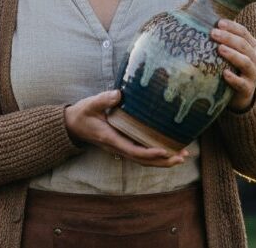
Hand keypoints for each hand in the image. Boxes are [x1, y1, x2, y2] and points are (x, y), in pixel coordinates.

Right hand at [64, 90, 189, 167]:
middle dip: (163, 161)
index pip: (133, 150)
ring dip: (163, 161)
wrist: (72, 125)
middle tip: (182, 157)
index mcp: (111, 138)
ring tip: (182, 156)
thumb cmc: (82, 114)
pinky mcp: (123, 145)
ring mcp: (120, 148)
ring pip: (143, 160)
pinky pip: (141, 154)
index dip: (149, 152)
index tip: (164, 150)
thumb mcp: (90, 104)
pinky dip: (156, 155)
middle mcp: (117, 147)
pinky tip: (169, 150)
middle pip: (143, 160)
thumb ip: (104, 99)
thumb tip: (119, 94)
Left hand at [211, 19, 255, 111]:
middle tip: (213, 33)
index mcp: (251, 46)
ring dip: (233, 54)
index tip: (218, 23)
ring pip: (246, 62)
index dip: (232, 26)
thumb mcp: (228, 52)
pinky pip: (242, 84)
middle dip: (229, 38)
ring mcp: (253, 75)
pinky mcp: (247, 90)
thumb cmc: (229, 67)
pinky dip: (234, 78)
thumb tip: (195, 16)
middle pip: (244, 45)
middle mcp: (255, 59)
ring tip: (220, 49)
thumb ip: (220, 39)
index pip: (244, 32)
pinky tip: (224, 74)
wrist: (239, 95)